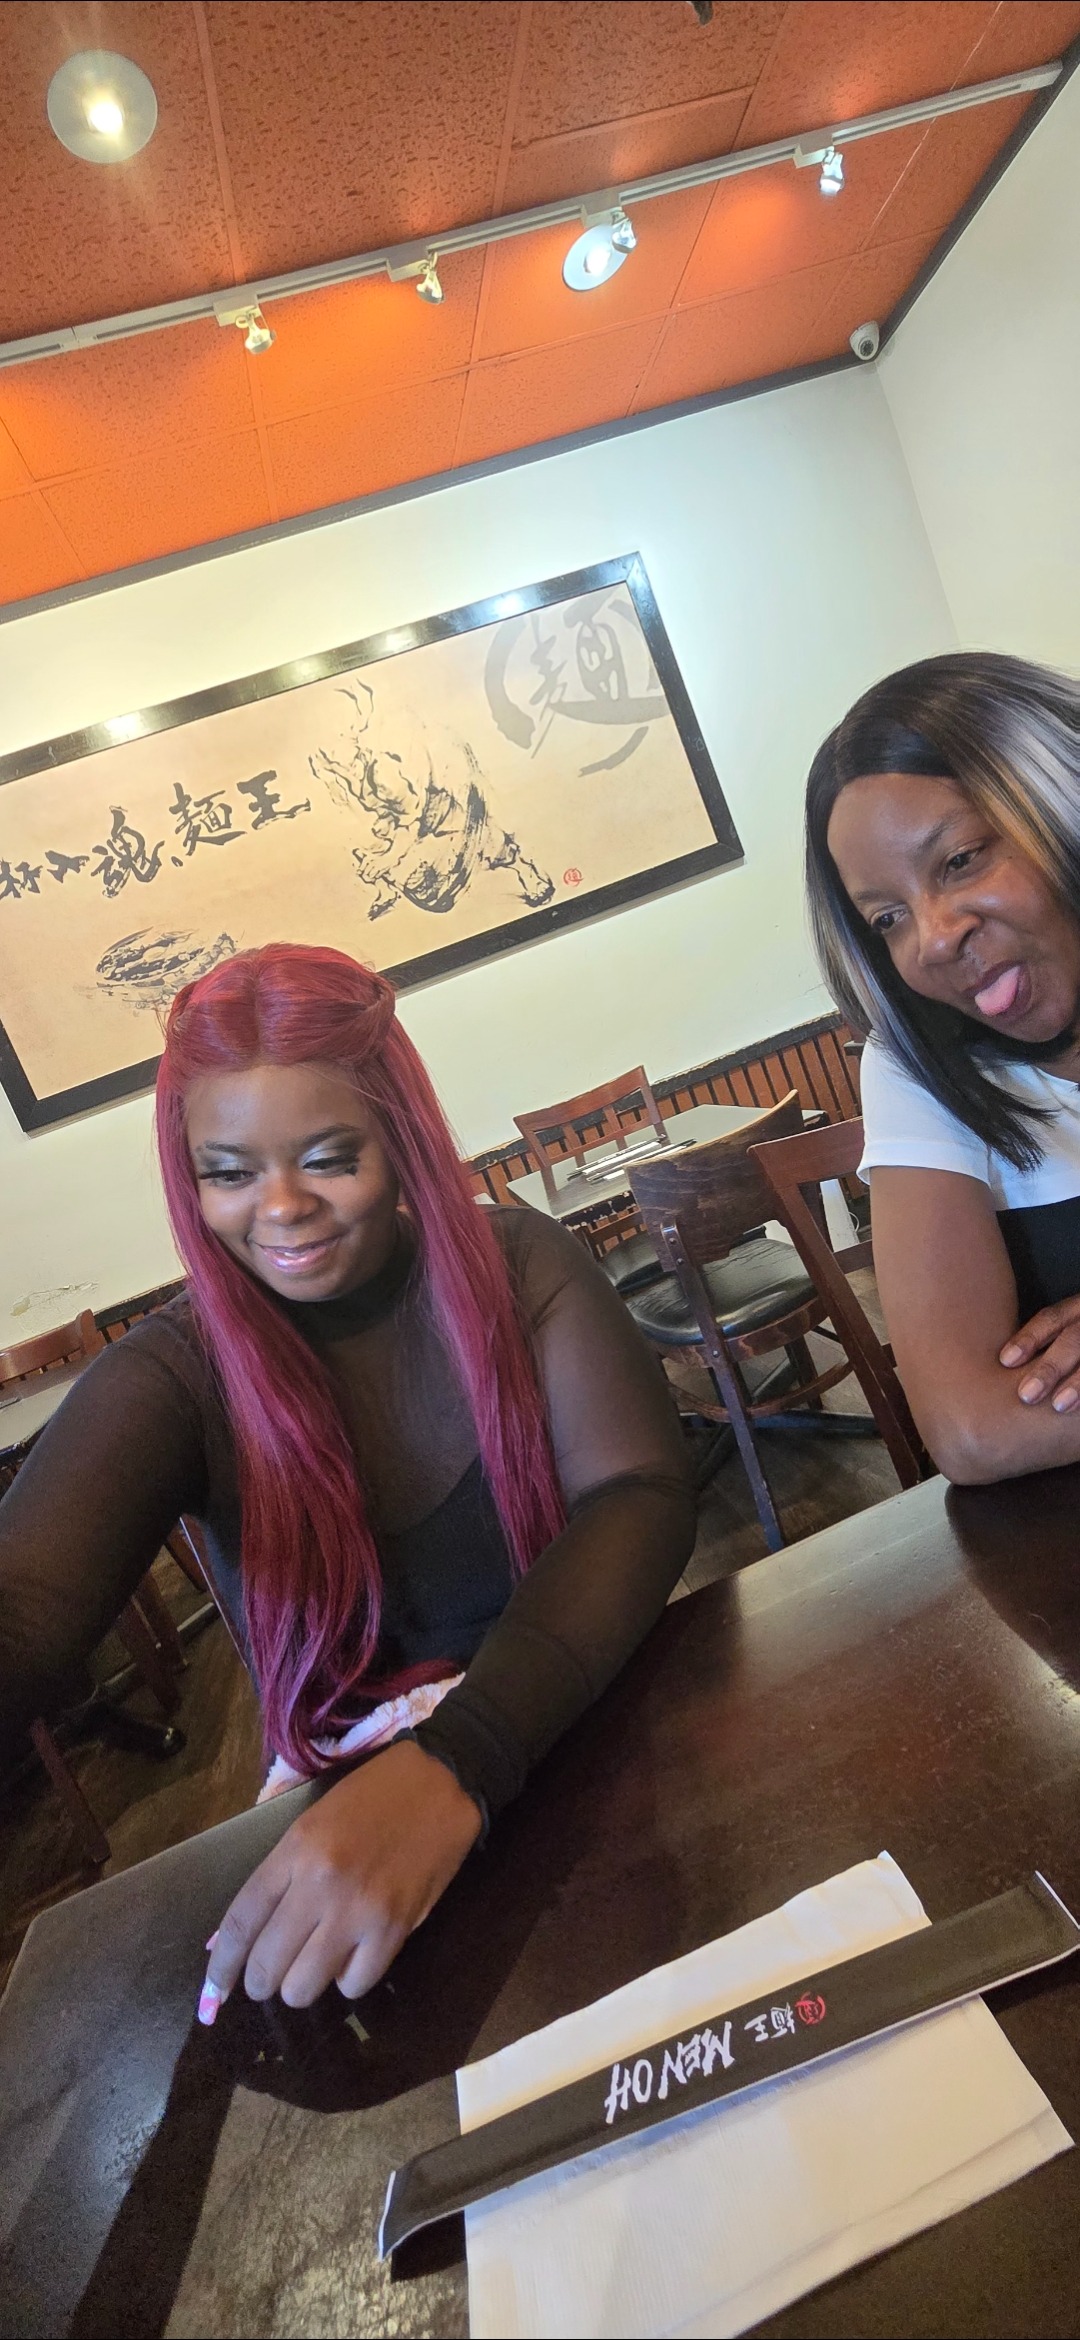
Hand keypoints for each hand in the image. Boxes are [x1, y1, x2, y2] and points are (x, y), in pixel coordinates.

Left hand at [198, 1740, 481, 2020]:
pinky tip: (354, 1956)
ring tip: (314, 1965)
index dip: (221, 1966)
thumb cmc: (373, 1797)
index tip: (213, 1992)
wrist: (440, 1783)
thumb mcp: (312, 1823)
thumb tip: (239, 1938)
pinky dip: (348, 1979)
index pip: (241, 1921)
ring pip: (305, 1986)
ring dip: (303, 1984)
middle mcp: (320, 1883)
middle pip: (267, 1964)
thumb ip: (279, 1877)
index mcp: (295, 1849)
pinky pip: (353, 1985)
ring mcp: (359, 1910)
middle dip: (260, 1982)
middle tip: (269, 1979)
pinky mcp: (395, 1929)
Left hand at [1000, 1295, 1079, 1411]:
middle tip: (1025, 1394)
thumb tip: (1004, 1368)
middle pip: (1074, 1338)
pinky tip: (1079, 1412)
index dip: (1029, 1338)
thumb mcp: (1071, 1332)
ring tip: (1059, 1406)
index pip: (1053, 1318)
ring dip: (1078, 1382)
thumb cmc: (1078, 1346)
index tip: (1005, 1360)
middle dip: (1050, 1366)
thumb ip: (1049, 1344)